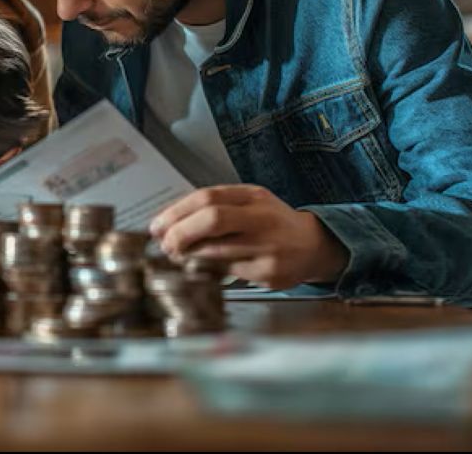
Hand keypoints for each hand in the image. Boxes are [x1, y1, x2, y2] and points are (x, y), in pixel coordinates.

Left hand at [149, 185, 348, 289]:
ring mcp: (268, 248)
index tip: (157, 226)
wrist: (314, 246)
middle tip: (165, 244)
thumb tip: (169, 222)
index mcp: (253, 197)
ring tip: (178, 255)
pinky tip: (201, 267)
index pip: (207, 198)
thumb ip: (214, 206)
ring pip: (216, 251)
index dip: (176, 212)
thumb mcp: (249, 203)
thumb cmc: (272, 222)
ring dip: (189, 255)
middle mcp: (262, 219)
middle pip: (212, 221)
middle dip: (180, 233)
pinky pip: (228, 273)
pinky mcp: (269, 274)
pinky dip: (208, 269)